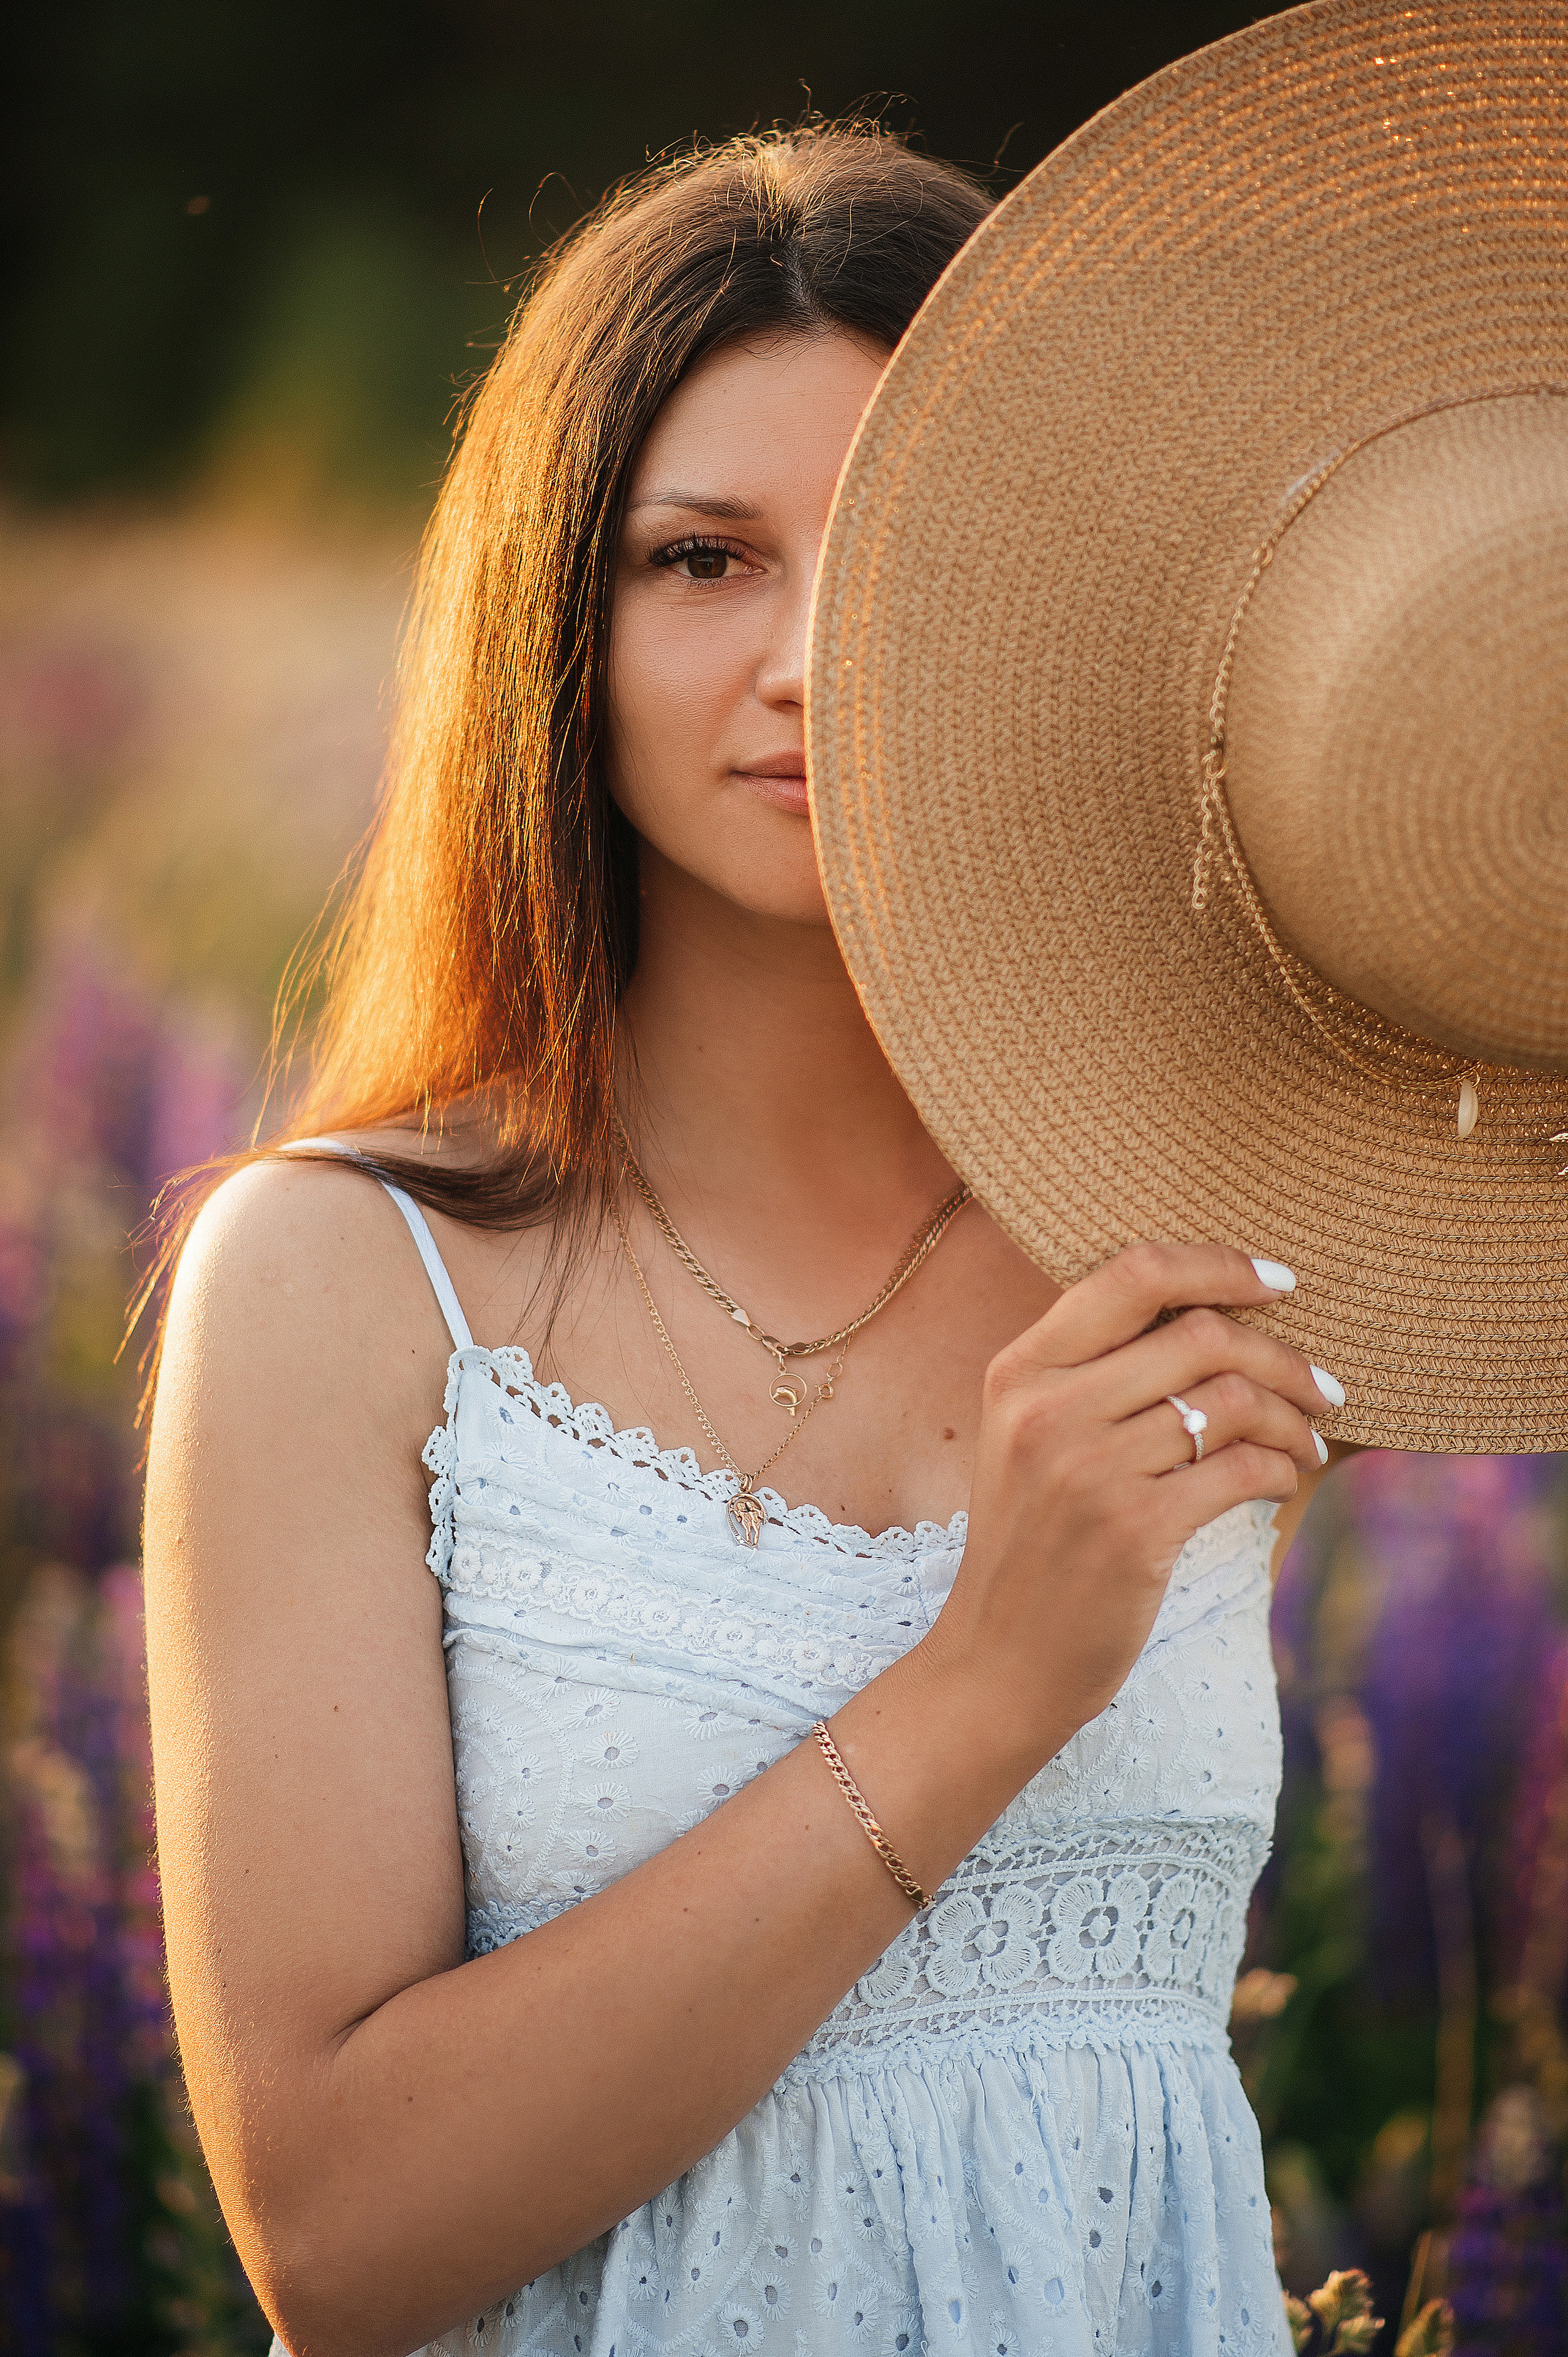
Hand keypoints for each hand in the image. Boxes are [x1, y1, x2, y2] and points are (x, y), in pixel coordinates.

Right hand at [926, 1241, 1335, 1769]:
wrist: (999, 1660)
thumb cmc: (1034, 1545)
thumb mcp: (1031, 1439)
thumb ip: (1094, 1373)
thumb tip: (1213, 1314)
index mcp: (1021, 1370)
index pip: (1132, 1274)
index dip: (1218, 1266)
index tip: (1278, 1282)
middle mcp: (1048, 1409)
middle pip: (1201, 1334)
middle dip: (1281, 1356)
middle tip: (1322, 1387)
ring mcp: (1089, 1468)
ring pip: (1231, 1402)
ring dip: (1292, 1419)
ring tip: (1306, 1444)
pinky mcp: (1134, 1529)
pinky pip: (1240, 1467)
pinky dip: (1278, 1469)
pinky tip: (1279, 1483)